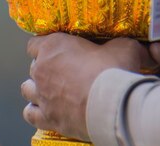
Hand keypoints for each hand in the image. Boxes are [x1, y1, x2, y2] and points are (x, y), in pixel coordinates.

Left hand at [21, 33, 152, 140]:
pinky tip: (47, 110)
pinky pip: (30, 114)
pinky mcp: (47, 117)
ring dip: (37, 89)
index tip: (59, 49)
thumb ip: (120, 44)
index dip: (46, 46)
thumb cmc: (114, 71)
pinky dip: (36, 112)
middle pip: (34, 65)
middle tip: (65, 71)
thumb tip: (132, 46)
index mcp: (54, 46)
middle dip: (46, 68)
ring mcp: (41, 94)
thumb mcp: (124, 47)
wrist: (112, 106)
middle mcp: (41, 68)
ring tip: (52, 90)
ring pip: (27, 89)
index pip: (35, 42)